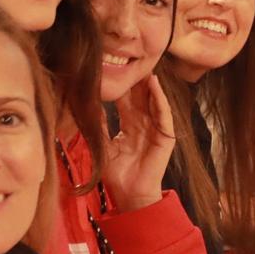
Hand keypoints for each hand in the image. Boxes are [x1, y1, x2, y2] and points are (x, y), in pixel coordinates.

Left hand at [100, 76, 175, 211]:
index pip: (126, 101)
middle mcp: (144, 125)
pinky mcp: (165, 137)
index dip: (121, 86)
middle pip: (140, 98)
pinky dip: (160, 100)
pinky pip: (164, 115)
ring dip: (150, 86)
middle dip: (137, 80)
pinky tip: (155, 87)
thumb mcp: (103, 145)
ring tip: (144, 67)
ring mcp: (156, 130)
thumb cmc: (117, 174)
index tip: (113, 69)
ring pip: (153, 102)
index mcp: (130, 126)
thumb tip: (88, 106)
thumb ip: (99, 126)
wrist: (130, 194)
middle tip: (130, 59)